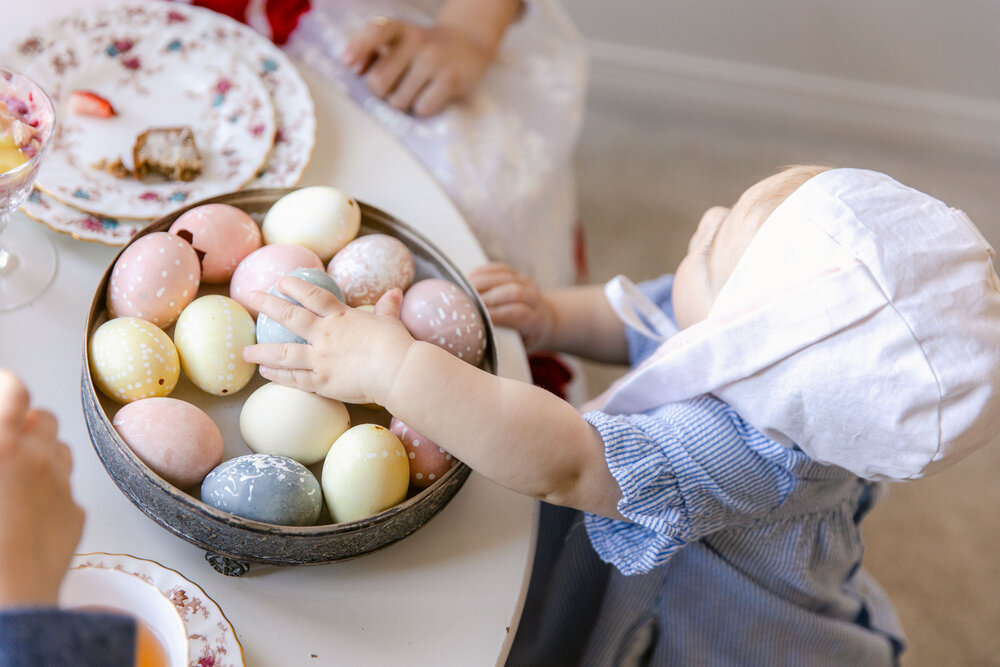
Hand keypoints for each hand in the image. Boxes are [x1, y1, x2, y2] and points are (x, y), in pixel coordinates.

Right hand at [0, 369, 83, 607]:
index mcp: (3, 444)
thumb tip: (1, 442)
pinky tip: (29, 513)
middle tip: (6, 440)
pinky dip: (52, 493)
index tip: (3, 391)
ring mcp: (62, 487)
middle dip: (27, 423)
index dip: (8, 389)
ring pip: (61, 451)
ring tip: (15, 476)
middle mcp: (39, 459)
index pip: (15, 391)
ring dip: (43, 454)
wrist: (3, 602)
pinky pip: (67, 491)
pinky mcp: (76, 516)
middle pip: (45, 418)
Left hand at [242, 278, 415, 405]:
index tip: (280, 281)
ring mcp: (320, 359)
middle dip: (267, 305)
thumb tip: (395, 293)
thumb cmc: (396, 345)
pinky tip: (265, 373)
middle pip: (289, 316)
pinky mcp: (322, 382)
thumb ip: (387, 307)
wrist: (397, 371)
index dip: (294, 286)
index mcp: (341, 317)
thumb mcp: (391, 321)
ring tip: (246, 351)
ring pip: (284, 352)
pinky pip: (295, 379)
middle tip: (250, 298)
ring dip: (262, 351)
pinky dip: (278, 375)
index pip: (312, 296)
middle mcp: (325, 335)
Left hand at [340, 16, 496, 116]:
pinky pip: (422, 108)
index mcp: (399, 29)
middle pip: (378, 83)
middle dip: (383, 94)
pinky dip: (424, 108)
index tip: (347, 62)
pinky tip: (433, 95)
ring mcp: (434, 59)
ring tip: (417, 90)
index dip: (359, 47)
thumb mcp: (400, 41)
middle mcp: (415, 40)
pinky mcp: (450, 78)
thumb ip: (374, 52)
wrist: (469, 43)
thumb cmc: (424, 50)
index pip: (375, 31)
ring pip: (399, 101)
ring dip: (405, 103)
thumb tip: (356, 70)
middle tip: (397, 87)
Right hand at [469, 262, 553, 350]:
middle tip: (465, 303)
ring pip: (504, 276)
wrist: (544, 319)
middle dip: (486, 297)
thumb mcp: (520, 346)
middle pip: (511, 292)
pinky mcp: (515, 273)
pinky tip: (467, 278)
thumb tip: (479, 347)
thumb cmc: (526, 337)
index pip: (518, 313)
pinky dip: (481, 272)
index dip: (497, 314)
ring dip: (481, 282)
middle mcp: (533, 297)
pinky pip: (498, 267)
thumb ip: (505, 344)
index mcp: (536, 319)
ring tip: (462, 290)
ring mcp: (525, 282)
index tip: (477, 319)